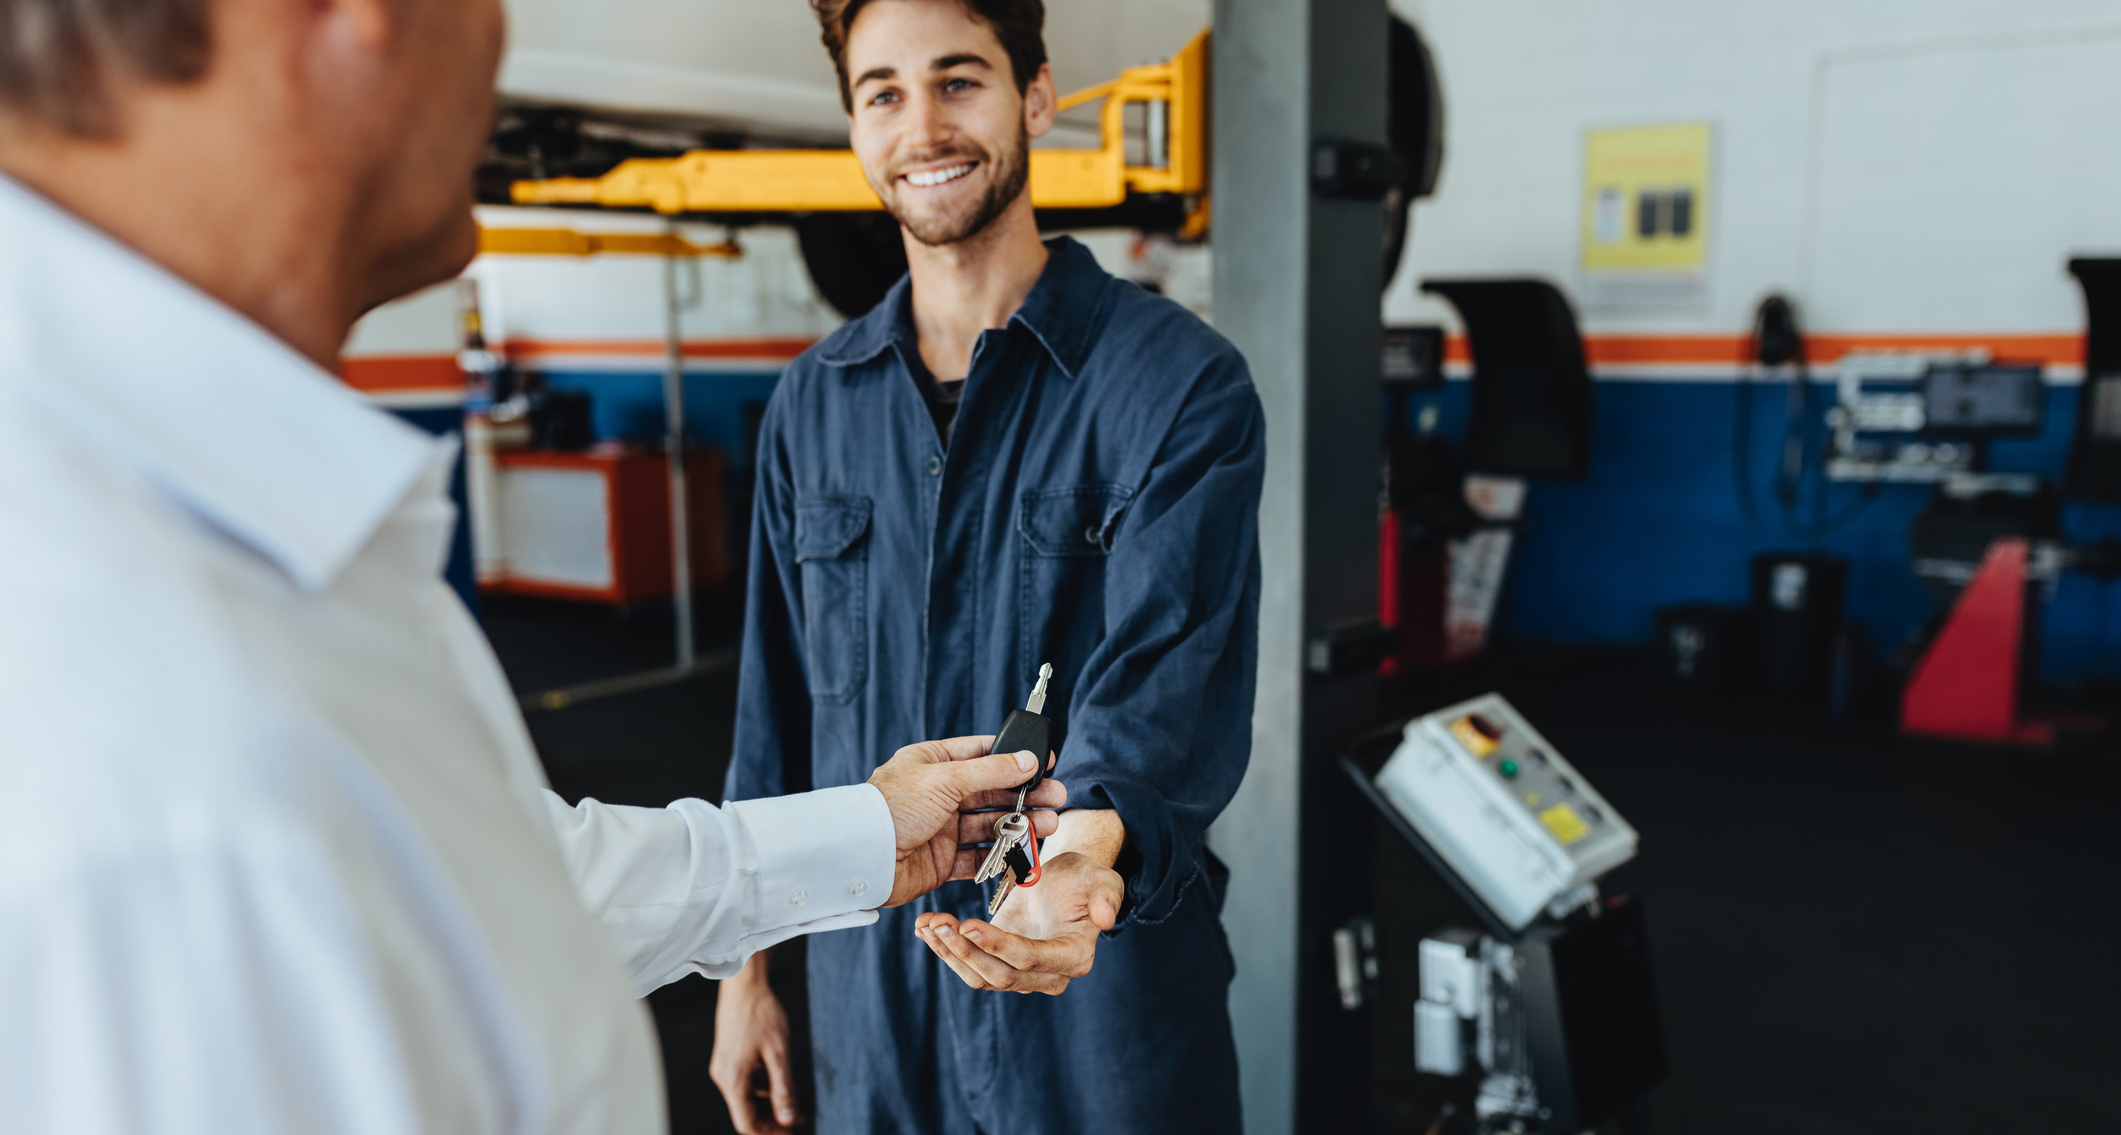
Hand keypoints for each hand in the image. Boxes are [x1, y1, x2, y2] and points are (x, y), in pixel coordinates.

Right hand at [709, 952, 800, 1134]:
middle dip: (774, 1119)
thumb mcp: (780, 1053)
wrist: (745, 984)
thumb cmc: (762, 1014)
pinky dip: (764, 1087)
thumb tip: (788, 1120)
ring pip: (747, 1098)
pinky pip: (745, 1082)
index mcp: (732, 1080)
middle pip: (746, 1113)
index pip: (747, 1123)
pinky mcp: (729, 1057)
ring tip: (798, 1100)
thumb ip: (784, 1089)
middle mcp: (723, 1077)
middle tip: (800, 1116)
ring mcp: (724, 1066)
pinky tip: (784, 1081)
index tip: (793, 1131)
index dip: (771, 1133)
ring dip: (771, 1103)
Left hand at [867, 735, 1064, 905]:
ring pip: (990, 824)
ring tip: (1049, 825)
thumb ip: (991, 771)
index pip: (981, 754)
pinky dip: (1002, 855)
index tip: (1045, 761)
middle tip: (1057, 797)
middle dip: (1026, 795)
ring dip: (1020, 824)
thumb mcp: (946, 779)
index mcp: (933, 764)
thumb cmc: (892, 808)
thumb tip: (1028, 759)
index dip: (1014, 757)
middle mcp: (938, 794)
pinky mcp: (942, 861)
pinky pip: (979, 857)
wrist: (861, 857)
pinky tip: (1025, 852)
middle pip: (992, 791)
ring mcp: (941, 829)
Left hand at [912, 850, 1125, 993]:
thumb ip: (1107, 896)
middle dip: (965, 952)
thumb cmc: (1085, 878)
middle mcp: (1047, 975)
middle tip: (938, 923)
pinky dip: (944, 948)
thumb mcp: (1101, 878)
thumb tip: (1107, 919)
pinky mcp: (997, 962)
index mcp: (1074, 956)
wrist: (1065, 880)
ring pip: (978, 975)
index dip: (999, 946)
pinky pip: (969, 964)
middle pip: (1000, 975)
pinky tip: (924, 927)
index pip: (1030, 959)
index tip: (969, 925)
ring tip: (926, 924)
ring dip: (948, 952)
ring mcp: (1019, 973)